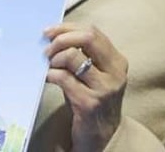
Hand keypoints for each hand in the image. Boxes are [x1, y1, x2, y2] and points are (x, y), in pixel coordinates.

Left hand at [44, 22, 128, 151]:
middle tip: (47, 47)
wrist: (101, 136)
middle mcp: (115, 73)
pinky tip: (47, 78)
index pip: (93, 32)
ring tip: (48, 65)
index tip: (50, 31)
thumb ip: (83, 55)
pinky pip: (64, 78)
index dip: (68, 28)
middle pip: (88, 38)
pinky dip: (51, 74)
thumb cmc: (93, 100)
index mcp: (117, 61)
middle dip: (62, 38)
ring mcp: (104, 88)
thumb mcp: (95, 74)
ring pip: (73, 57)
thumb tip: (55, 36)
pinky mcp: (89, 103)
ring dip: (54, 58)